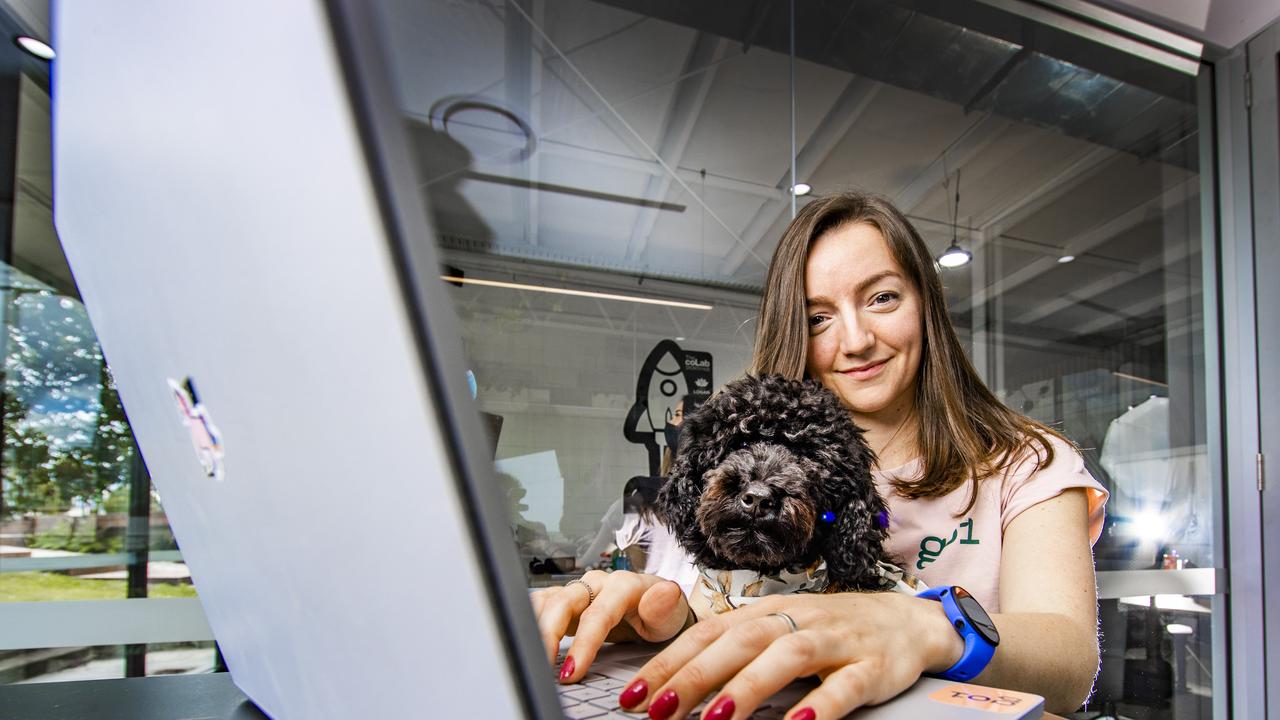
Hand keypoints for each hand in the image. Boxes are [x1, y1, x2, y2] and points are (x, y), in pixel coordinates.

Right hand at [530, 570, 694, 681]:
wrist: (658, 607)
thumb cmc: (664, 612)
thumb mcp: (672, 614)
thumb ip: (665, 607)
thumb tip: (664, 594)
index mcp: (624, 585)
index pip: (598, 614)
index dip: (583, 643)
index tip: (572, 671)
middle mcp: (598, 583)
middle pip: (563, 603)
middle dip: (549, 636)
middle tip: (543, 667)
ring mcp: (581, 588)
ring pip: (548, 601)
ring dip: (536, 628)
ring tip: (532, 658)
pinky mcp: (567, 598)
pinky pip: (542, 602)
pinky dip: (531, 619)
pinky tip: (528, 640)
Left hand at [616, 592, 962, 719]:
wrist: (906, 621)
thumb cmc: (831, 631)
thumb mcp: (779, 630)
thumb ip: (736, 650)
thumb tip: (676, 681)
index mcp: (767, 611)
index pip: (707, 633)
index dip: (668, 662)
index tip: (632, 694)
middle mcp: (796, 620)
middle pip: (738, 642)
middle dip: (694, 677)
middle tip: (658, 711)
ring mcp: (835, 641)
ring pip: (787, 657)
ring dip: (749, 687)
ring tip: (716, 719)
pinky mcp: (870, 667)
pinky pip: (845, 686)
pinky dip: (822, 705)